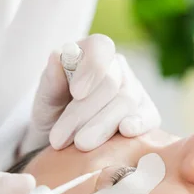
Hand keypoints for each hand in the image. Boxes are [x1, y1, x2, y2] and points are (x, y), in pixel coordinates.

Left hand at [21, 34, 160, 152]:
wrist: (61, 146)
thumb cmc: (52, 116)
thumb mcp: (44, 101)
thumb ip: (51, 81)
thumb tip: (56, 56)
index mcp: (91, 54)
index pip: (100, 47)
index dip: (91, 67)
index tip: (76, 93)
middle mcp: (117, 69)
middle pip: (110, 83)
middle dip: (84, 111)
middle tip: (61, 137)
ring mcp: (135, 91)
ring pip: (125, 101)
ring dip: (102, 125)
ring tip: (80, 145)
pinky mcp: (147, 114)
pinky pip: (148, 117)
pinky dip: (138, 124)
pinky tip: (125, 131)